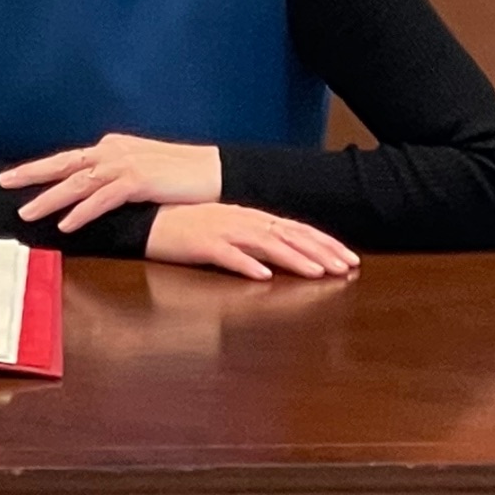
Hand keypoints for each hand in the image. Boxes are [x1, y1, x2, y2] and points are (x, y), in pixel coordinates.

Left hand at [0, 134, 221, 231]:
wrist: (213, 172)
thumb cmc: (179, 174)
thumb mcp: (141, 170)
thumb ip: (115, 175)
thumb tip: (94, 187)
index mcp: (111, 147)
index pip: (69, 159)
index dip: (41, 168)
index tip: (15, 176)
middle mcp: (112, 151)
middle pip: (63, 163)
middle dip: (30, 173)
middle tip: (2, 181)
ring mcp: (124, 164)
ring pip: (77, 183)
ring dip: (49, 199)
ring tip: (26, 213)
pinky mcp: (137, 181)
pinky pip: (102, 200)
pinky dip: (81, 212)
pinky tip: (65, 225)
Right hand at [145, 202, 358, 279]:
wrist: (144, 220)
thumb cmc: (184, 227)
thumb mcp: (224, 230)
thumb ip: (251, 240)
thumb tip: (281, 255)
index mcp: (249, 218)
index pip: (294, 229)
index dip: (324, 243)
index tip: (349, 258)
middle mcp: (241, 221)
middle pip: (288, 235)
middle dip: (321, 251)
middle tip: (348, 267)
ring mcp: (221, 231)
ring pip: (265, 245)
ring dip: (294, 259)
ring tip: (318, 273)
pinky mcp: (200, 244)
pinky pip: (227, 255)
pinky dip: (246, 265)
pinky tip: (264, 277)